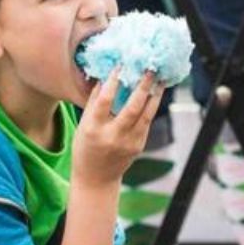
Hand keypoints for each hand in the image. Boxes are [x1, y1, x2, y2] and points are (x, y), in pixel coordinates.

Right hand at [72, 68, 160, 188]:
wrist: (96, 178)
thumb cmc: (85, 147)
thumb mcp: (83, 125)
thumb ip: (94, 103)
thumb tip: (105, 76)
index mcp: (93, 129)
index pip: (104, 101)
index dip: (113, 82)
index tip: (120, 66)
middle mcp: (112, 136)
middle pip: (132, 108)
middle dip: (142, 87)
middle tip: (150, 69)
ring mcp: (128, 142)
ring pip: (146, 115)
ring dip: (155, 95)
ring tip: (160, 79)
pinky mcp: (139, 145)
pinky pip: (146, 122)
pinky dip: (152, 106)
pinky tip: (155, 93)